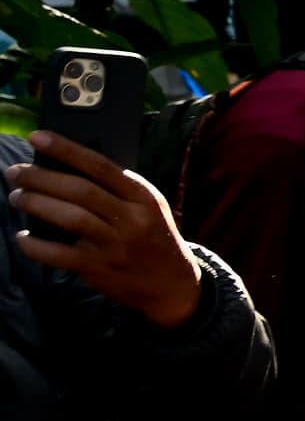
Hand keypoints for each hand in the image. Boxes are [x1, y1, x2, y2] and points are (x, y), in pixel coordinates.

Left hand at [7, 132, 203, 326]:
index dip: (66, 149)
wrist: (172, 284)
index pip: (101, 166)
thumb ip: (117, 188)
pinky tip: (23, 238)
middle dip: (40, 178)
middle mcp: (132, 219)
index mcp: (142, 197)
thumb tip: (66, 165)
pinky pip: (61, 254)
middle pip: (80, 191)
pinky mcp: (101, 269)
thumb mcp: (148, 207)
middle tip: (14, 172)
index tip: (36, 137)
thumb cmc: (152, 237)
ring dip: (36, 205)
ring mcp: (116, 245)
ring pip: (70, 218)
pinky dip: (36, 246)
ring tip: (16, 197)